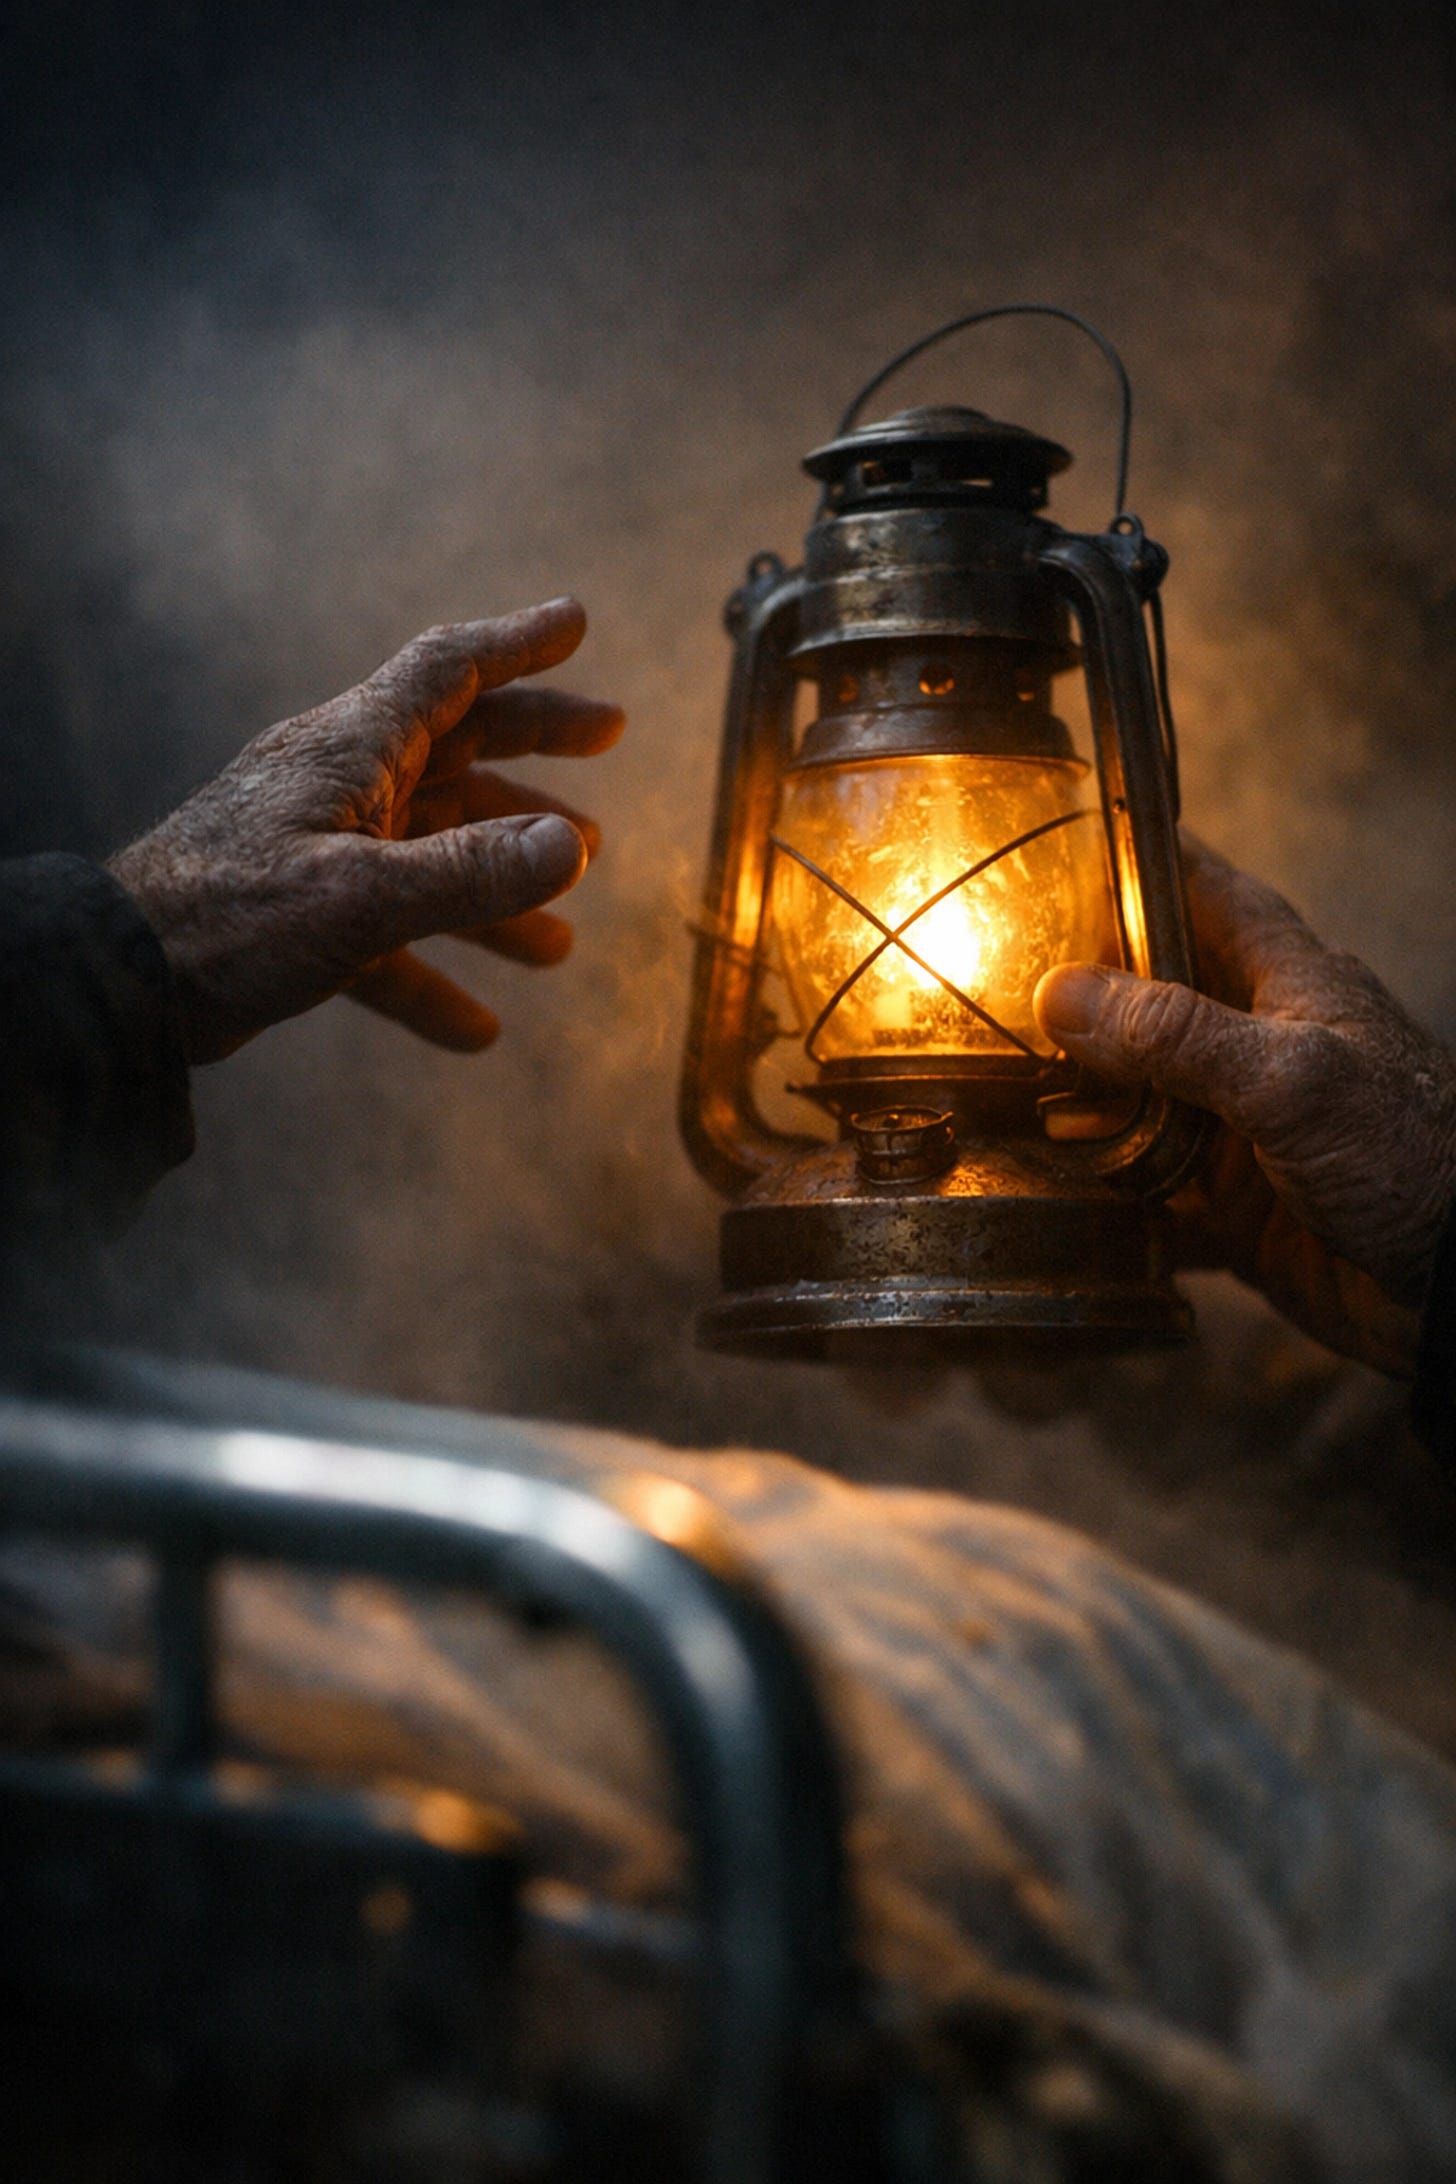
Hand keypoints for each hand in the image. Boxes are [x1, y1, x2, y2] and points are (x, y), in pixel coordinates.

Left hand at [110, 599, 622, 1062]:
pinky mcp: (301, 917)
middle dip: (536, 745)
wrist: (121, 984)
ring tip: (560, 932)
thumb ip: (469, 874)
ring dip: (500, 883)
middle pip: (457, 745)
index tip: (575, 624)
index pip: (447, 670)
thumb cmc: (227, 920)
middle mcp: (341, 785)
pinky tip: (478, 1029)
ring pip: (432, 850)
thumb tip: (569, 847)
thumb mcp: (360, 897)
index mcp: (351, 750)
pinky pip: (388, 939)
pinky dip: (434, 977)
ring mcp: (321, 850)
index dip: (517, 644)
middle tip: (607, 737)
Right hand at [1033, 835, 1455, 1376]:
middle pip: (1145, 996)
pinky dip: (1100, 1199)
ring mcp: (1239, 1128)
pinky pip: (1146, 1195)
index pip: (1198, 890)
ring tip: (989, 1094)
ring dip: (1072, 1104)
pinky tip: (1047, 1197)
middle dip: (1071, 993)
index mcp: (1284, 981)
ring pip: (1132, 1098)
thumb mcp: (1289, 1077)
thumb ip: (1176, 1035)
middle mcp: (1255, 1045)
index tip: (1054, 841)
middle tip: (981, 985)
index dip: (1132, 862)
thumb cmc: (1410, 1157)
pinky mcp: (1233, 1209)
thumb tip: (1062, 994)